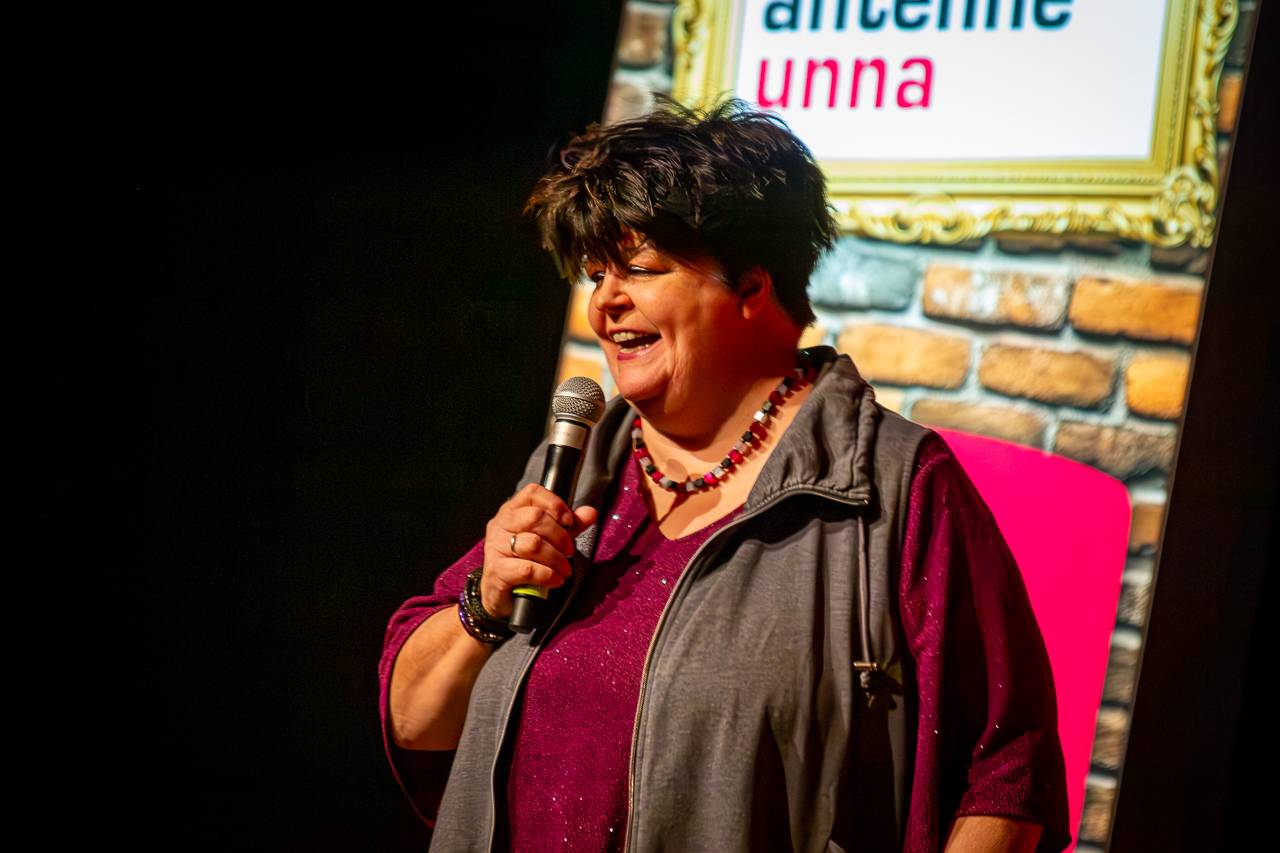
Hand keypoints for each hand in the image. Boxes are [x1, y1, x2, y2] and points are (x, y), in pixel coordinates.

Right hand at [479, 483, 598, 618]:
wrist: (502, 595)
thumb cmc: (524, 562)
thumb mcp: (550, 540)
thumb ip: (569, 526)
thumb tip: (590, 512)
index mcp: (512, 511)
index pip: (532, 492)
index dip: (554, 503)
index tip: (569, 521)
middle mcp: (500, 524)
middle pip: (535, 517)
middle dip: (560, 535)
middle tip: (569, 551)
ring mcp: (495, 547)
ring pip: (533, 544)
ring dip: (556, 559)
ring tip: (564, 569)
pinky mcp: (496, 571)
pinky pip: (527, 569)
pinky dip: (547, 575)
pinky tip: (555, 580)